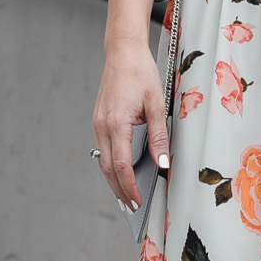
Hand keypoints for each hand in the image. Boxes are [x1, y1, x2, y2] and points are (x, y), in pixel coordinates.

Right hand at [94, 38, 166, 211]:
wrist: (123, 53)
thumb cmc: (140, 74)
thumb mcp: (157, 104)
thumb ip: (159, 136)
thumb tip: (163, 162)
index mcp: (116, 124)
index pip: (121, 166)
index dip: (129, 187)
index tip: (138, 200)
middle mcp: (102, 127)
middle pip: (108, 169)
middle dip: (120, 190)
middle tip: (132, 206)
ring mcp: (98, 124)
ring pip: (103, 161)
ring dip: (113, 180)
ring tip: (126, 195)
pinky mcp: (99, 121)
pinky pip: (103, 150)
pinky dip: (110, 165)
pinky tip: (120, 172)